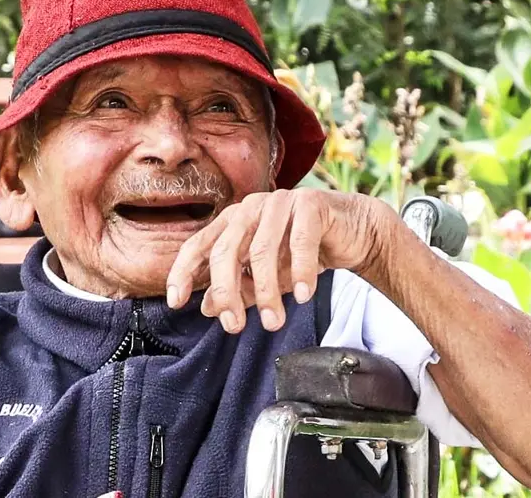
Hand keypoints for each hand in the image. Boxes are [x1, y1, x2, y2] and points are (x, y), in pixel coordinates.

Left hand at [165, 189, 386, 333]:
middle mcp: (251, 208)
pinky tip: (302, 296)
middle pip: (226, 251)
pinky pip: (300, 242)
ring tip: (275, 322)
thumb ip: (239, 288)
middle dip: (227, 292)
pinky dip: (299, 272)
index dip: (184, 272)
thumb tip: (206, 308)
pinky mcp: (311, 204)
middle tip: (234, 326)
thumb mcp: (268, 275)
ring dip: (267, 292)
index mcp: (233, 220)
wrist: (355, 231)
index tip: (175, 302)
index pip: (199, 245)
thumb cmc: (305, 251)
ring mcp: (280, 202)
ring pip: (262, 251)